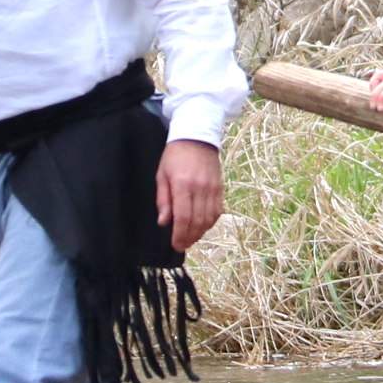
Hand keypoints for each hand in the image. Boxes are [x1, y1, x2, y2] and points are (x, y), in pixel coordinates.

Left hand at [155, 136, 222, 252]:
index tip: (175, 244)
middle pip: (198, 221)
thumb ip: (163, 200)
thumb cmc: (175, 156)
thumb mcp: (162, 175)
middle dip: (189, 237)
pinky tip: (202, 227)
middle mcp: (200, 188)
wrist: (197, 136)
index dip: (180, 235)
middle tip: (181, 245)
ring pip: (209, 219)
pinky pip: (217, 211)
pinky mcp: (220, 188)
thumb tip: (164, 222)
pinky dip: (210, 223)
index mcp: (183, 184)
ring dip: (200, 233)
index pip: (183, 217)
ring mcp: (213, 188)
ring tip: (191, 238)